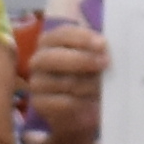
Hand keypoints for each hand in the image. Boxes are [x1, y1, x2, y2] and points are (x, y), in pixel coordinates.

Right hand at [20, 15, 107, 140]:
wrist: (81, 110)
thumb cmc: (88, 76)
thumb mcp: (94, 58)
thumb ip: (98, 50)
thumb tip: (107, 47)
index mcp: (51, 41)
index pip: (63, 34)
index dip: (83, 38)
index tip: (102, 44)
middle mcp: (39, 60)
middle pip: (56, 57)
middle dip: (83, 59)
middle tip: (105, 63)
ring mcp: (36, 82)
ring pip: (63, 81)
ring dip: (88, 84)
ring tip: (101, 88)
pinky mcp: (40, 103)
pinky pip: (63, 102)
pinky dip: (81, 103)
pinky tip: (90, 103)